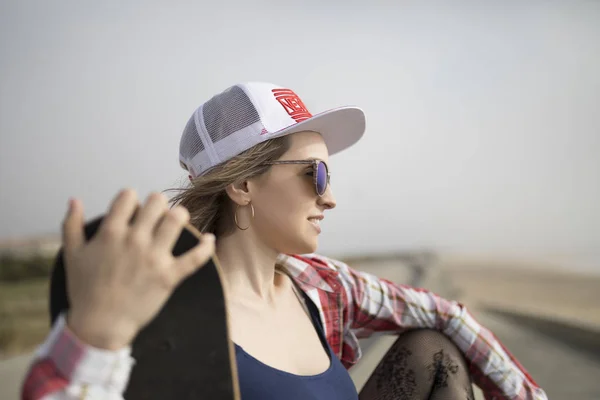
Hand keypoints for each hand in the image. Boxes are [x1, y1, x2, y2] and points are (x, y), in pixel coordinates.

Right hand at [62, 189, 214, 349]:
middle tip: (157, 212)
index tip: (132, 208)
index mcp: (111, 233)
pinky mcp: (169, 276)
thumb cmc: (84, 289)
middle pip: (157, 203)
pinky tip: (209, 238)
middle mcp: (134, 241)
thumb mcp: (72, 255)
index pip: (128, 196)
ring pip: (177, 220)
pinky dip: (206, 246)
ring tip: (177, 220)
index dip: (131, 198)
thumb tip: (74, 200)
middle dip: (158, 204)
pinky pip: (196, 257)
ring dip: (179, 216)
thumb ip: (71, 224)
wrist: (99, 325)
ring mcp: (153, 258)